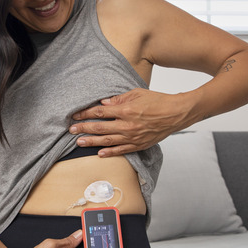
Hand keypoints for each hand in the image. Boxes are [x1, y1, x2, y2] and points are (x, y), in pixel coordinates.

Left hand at [69, 88, 198, 156]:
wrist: (176, 113)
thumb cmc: (158, 101)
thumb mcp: (136, 94)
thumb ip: (118, 99)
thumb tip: (103, 103)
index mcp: (126, 110)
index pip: (100, 112)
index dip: (85, 114)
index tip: (75, 116)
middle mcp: (127, 125)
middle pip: (100, 128)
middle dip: (84, 129)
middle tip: (71, 130)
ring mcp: (133, 137)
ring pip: (107, 141)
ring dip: (92, 142)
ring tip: (79, 142)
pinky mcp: (139, 144)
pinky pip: (121, 150)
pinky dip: (110, 152)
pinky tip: (99, 153)